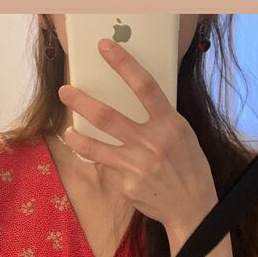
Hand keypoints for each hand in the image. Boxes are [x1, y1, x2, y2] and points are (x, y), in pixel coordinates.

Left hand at [57, 38, 218, 238]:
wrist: (193, 209)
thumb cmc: (189, 168)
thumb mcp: (184, 136)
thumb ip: (160, 119)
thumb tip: (132, 100)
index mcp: (170, 124)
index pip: (144, 85)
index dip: (123, 63)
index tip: (104, 47)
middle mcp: (152, 142)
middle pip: (107, 116)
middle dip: (81, 101)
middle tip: (64, 91)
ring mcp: (137, 165)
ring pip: (95, 146)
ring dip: (76, 137)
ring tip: (67, 132)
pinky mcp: (127, 184)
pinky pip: (108, 168)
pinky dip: (106, 165)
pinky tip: (107, 165)